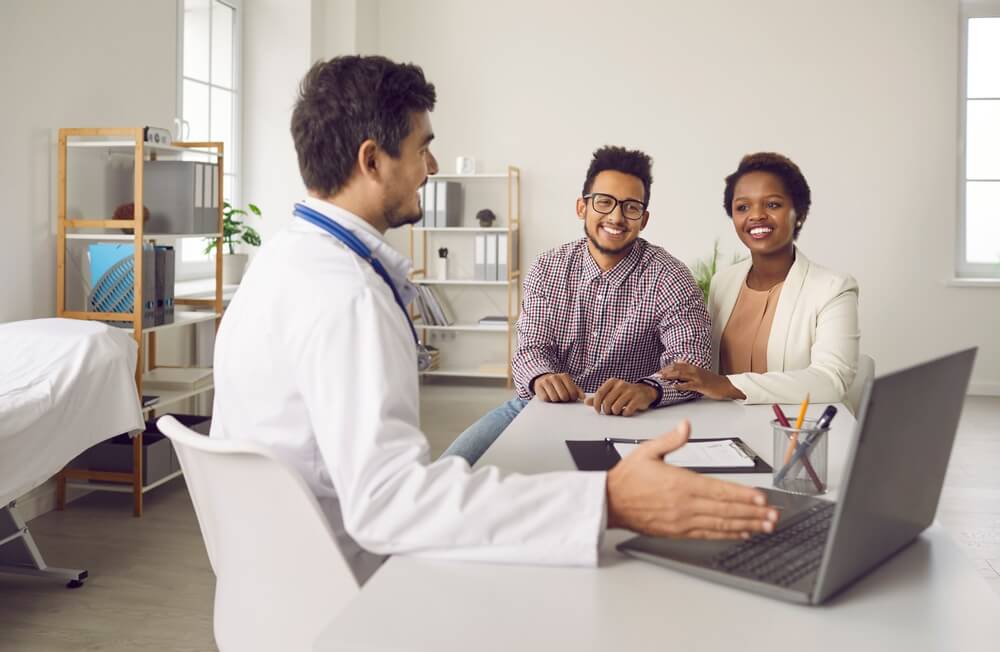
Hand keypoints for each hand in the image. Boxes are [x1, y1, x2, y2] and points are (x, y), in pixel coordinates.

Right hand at [533, 373, 584, 402]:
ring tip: (555, 396)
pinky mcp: (539, 388)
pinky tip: (548, 395)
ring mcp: (546, 382)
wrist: (542, 379)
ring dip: (556, 400)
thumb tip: (583, 398)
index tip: (571, 397)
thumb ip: (577, 391)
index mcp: (564, 376)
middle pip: (564, 396)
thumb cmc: (558, 384)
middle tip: (562, 397)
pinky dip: (548, 400)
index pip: (572, 392)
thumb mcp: (568, 385)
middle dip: (564, 399)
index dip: (573, 398)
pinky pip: (546, 399)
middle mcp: (555, 377)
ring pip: (555, 398)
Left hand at [585, 378, 657, 415]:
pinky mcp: (638, 399)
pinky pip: (627, 411)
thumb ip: (599, 397)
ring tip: (618, 411)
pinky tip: (626, 411)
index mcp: (612, 382)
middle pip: (607, 402)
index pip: (599, 393)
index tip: (597, 410)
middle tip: (609, 412)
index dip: (596, 404)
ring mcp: (630, 391)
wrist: (644, 391)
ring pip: (616, 408)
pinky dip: (625, 414)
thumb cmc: (624, 393)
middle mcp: (621, 385)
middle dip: (606, 410)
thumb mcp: (611, 392)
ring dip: (615, 413)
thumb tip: (586, 402)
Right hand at [606, 420, 777, 538]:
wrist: (609, 502)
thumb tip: (687, 426)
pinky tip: (742, 532)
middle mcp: (684, 504)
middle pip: (725, 509)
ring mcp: (682, 520)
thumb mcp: (647, 451)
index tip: (761, 497)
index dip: (742, 495)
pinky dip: (727, 534)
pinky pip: (708, 534)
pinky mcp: (678, 531)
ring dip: (746, 524)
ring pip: (721, 524)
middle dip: (753, 512)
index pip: (719, 489)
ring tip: (765, 525)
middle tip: (774, 514)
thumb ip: (671, 439)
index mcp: (680, 482)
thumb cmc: (628, 477)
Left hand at [658, 362, 745, 399]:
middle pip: (677, 368)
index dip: (667, 368)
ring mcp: (697, 377)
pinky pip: (688, 385)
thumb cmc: (712, 381)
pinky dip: (680, 385)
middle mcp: (694, 370)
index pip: (677, 365)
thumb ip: (688, 368)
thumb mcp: (699, 372)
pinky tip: (674, 386)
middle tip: (656, 375)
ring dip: (670, 376)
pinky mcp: (700, 385)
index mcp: (693, 367)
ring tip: (662, 378)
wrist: (725, 386)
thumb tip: (678, 362)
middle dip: (665, 371)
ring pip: (681, 374)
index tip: (659, 371)